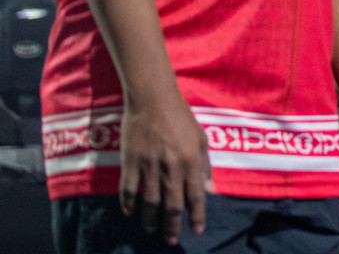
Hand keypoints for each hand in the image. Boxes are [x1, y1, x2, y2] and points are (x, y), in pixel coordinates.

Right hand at [118, 90, 208, 244]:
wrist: (153, 100)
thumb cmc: (180, 117)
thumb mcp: (200, 138)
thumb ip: (204, 164)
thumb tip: (209, 188)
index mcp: (191, 161)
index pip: (196, 196)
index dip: (197, 215)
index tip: (197, 230)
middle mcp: (171, 167)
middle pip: (172, 204)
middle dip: (173, 226)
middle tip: (172, 240)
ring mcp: (149, 166)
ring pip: (150, 202)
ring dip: (151, 220)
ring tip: (152, 230)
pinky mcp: (130, 162)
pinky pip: (129, 189)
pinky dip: (129, 204)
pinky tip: (131, 213)